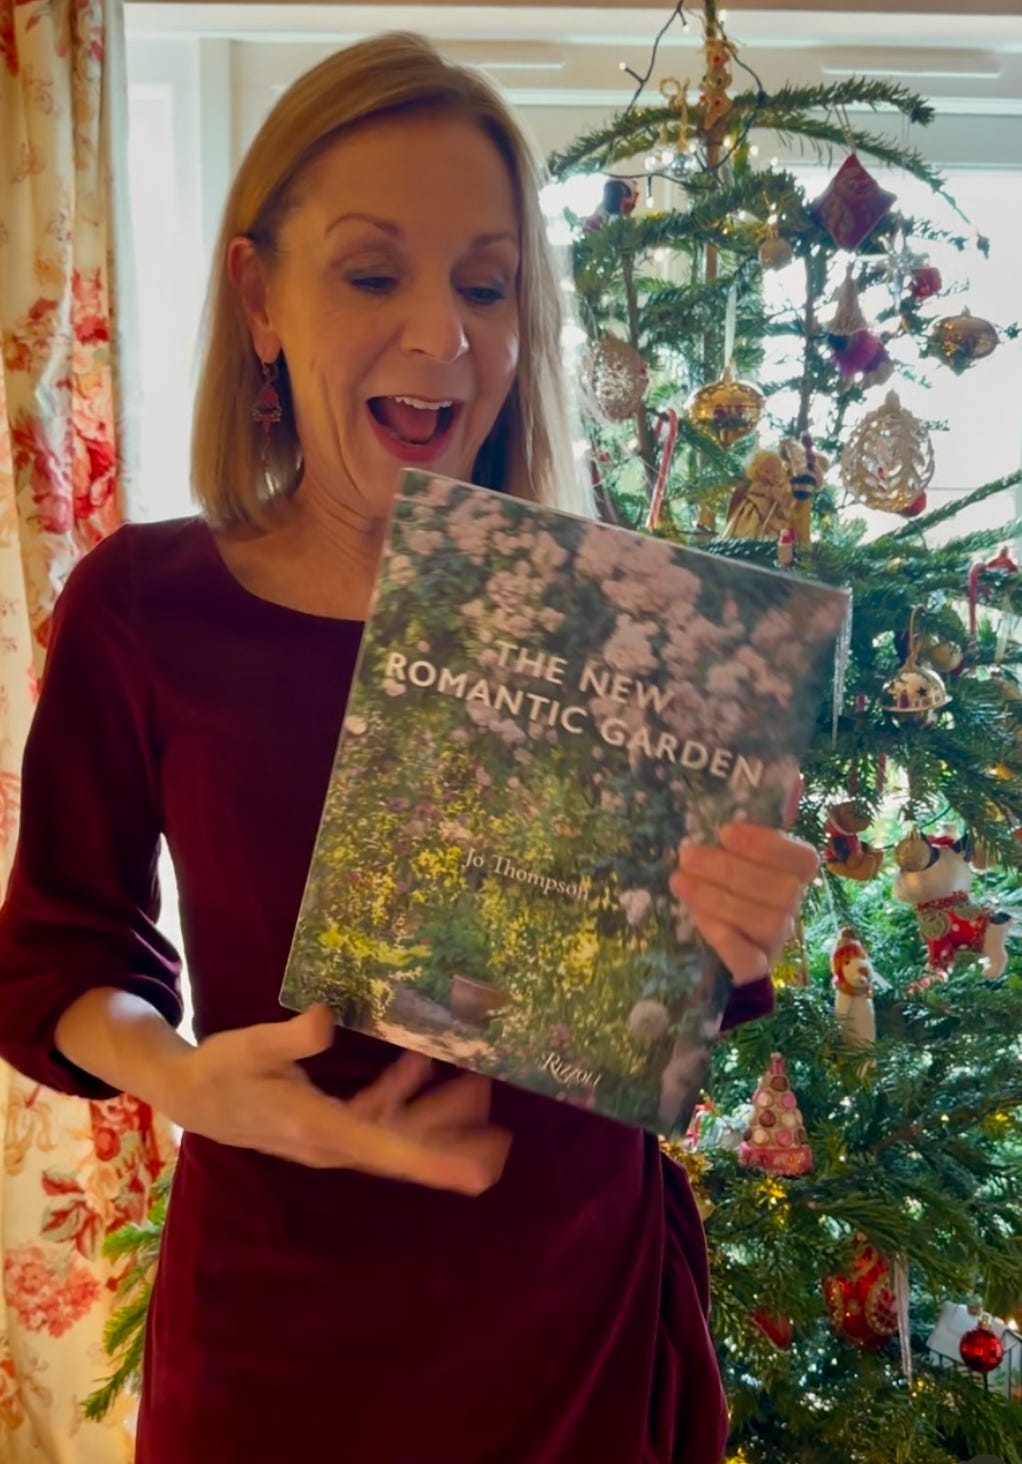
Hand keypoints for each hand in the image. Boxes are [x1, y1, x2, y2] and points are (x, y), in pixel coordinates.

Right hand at [161, 1005, 510, 1194]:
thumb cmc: (220, 1071)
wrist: (190, 1094)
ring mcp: (333, 1135)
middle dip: (455, 1145)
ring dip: (438, 1116)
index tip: (476, 1174)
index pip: (387, 1149)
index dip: (434, 1160)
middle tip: (505, 1140)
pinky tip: (421, 1065)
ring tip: (480, 1088)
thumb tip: (325, 1019)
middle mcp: (334, 1142)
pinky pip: (377, 1116)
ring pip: (397, 1133)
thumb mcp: (251, 1046)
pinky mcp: (328, 1123)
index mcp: (320, 1129)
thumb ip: (290, 1037)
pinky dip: (403, 1094)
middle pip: (405, 1150)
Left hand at [668, 777, 818, 984]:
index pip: (802, 860)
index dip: (768, 844)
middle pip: (780, 891)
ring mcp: (774, 942)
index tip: (726, 829)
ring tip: (678, 880)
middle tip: (686, 854)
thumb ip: (763, 813)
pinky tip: (697, 921)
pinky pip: (750, 962)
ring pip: (765, 922)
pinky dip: (726, 940)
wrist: (714, 942)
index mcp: (793, 874)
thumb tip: (791, 775)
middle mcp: (791, 908)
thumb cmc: (728, 879)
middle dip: (730, 870)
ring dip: (719, 899)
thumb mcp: (740, 847)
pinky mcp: (753, 971)